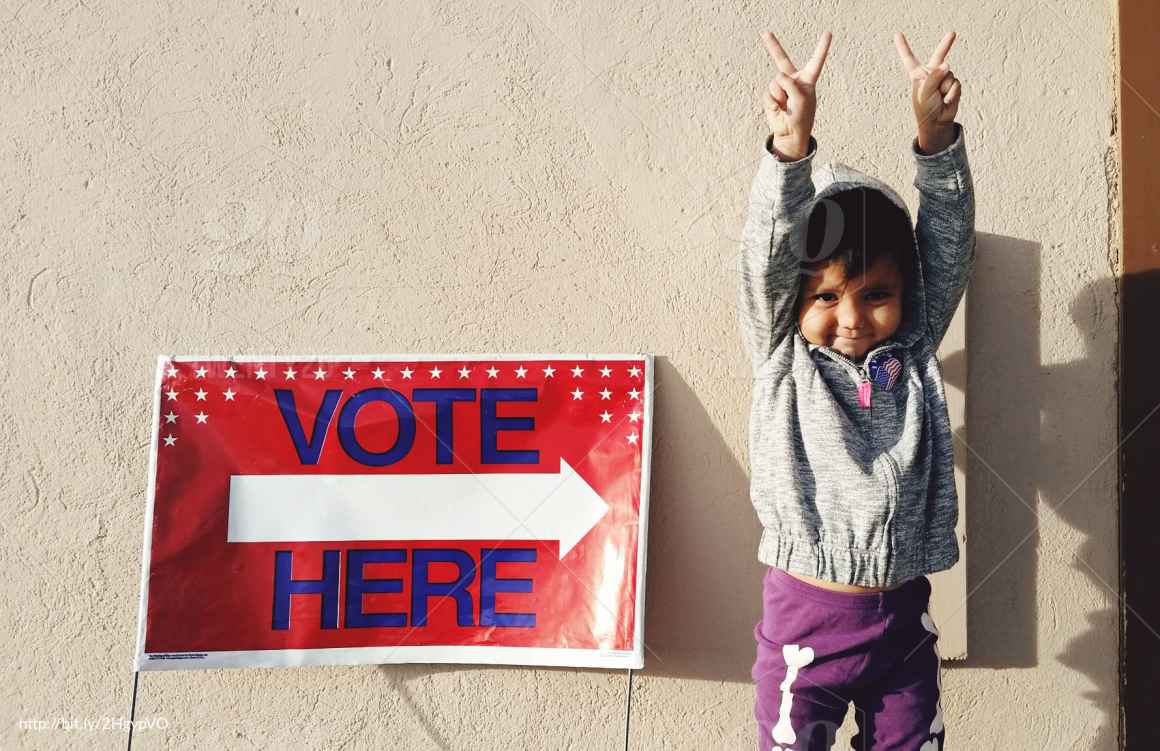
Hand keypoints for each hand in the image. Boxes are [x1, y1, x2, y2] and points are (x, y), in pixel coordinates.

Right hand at [761, 30, 830, 159]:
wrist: (790, 135)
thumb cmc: (801, 118)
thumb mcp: (801, 99)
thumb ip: (791, 84)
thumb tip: (778, 77)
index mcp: (808, 80)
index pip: (815, 61)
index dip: (821, 47)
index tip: (828, 32)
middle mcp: (793, 81)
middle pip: (782, 60)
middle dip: (773, 46)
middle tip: (765, 33)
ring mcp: (780, 88)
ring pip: (775, 82)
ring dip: (780, 96)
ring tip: (786, 106)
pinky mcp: (771, 96)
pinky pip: (768, 93)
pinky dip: (773, 102)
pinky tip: (779, 109)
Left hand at [894, 31, 960, 153]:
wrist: (937, 122)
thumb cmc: (925, 108)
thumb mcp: (924, 92)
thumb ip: (933, 77)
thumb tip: (946, 64)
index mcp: (917, 75)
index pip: (909, 58)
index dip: (903, 46)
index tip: (898, 34)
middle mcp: (931, 74)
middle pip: (939, 55)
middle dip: (946, 44)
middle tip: (952, 33)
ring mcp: (943, 78)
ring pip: (949, 74)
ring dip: (945, 87)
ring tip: (939, 97)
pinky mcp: (953, 85)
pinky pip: (956, 83)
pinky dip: (951, 93)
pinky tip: (946, 100)